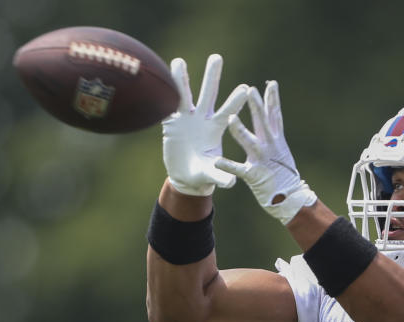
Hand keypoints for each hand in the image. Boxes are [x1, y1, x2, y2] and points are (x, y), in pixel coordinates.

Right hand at [161, 54, 248, 195]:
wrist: (187, 177)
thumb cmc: (203, 175)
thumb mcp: (211, 176)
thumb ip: (220, 177)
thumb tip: (231, 182)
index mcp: (215, 130)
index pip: (227, 112)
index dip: (235, 101)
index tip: (245, 88)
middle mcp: (202, 120)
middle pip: (208, 94)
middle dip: (212, 76)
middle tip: (217, 57)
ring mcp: (186, 119)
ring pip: (184, 94)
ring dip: (181, 78)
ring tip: (178, 60)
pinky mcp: (171, 123)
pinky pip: (167, 106)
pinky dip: (163, 95)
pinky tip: (159, 79)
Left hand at [215, 81, 316, 224]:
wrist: (289, 198)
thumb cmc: (282, 172)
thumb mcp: (280, 148)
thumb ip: (273, 129)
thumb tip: (271, 110)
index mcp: (276, 140)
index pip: (274, 116)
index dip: (273, 99)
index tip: (271, 83)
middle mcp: (270, 147)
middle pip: (263, 123)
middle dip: (257, 106)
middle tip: (250, 90)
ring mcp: (262, 160)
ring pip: (250, 142)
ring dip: (241, 131)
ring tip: (231, 118)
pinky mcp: (253, 175)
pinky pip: (238, 170)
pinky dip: (228, 166)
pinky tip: (217, 161)